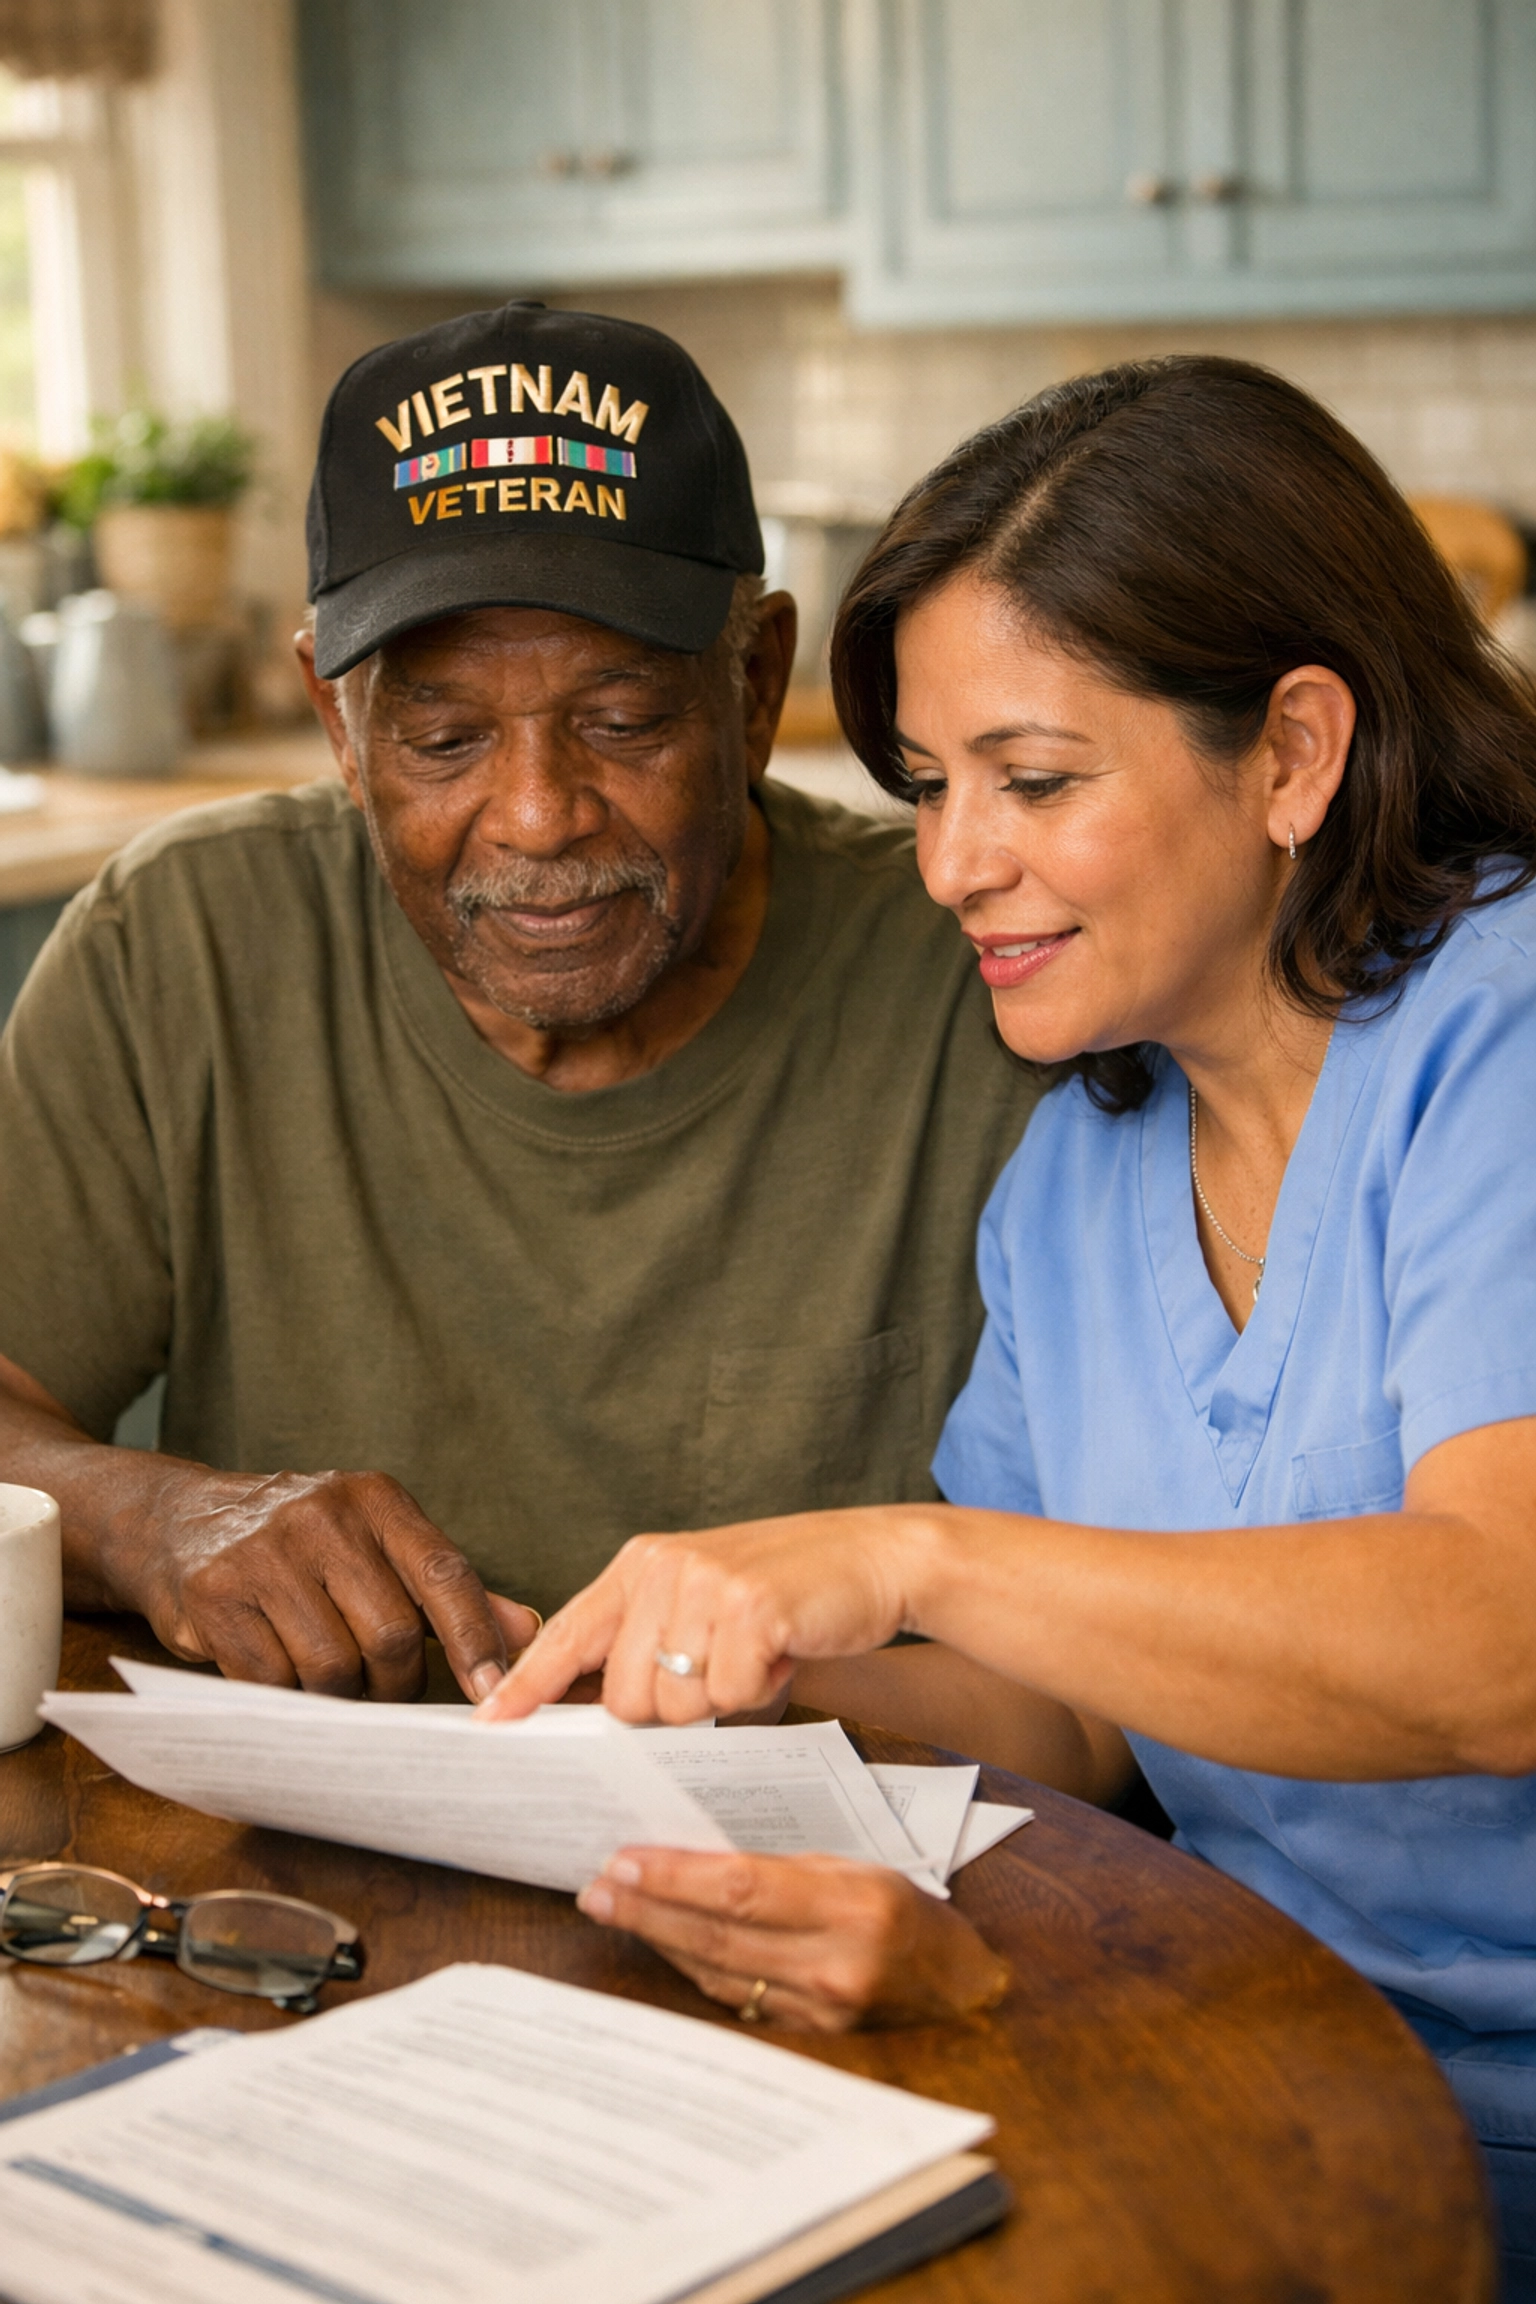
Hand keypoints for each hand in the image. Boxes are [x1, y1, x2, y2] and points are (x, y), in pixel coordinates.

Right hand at [101, 1463, 539, 1701]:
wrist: (178, 1521)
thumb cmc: (299, 1544)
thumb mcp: (375, 1543)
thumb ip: (445, 1588)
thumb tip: (523, 1631)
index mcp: (377, 1500)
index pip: (445, 1574)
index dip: (475, 1640)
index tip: (495, 1692)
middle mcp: (324, 1516)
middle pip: (392, 1636)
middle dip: (396, 1685)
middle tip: (384, 1693)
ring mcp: (265, 1553)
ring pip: (334, 1667)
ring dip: (340, 1696)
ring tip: (329, 1681)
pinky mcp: (216, 1595)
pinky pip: (272, 1680)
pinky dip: (285, 1694)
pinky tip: (277, 1673)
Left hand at [482, 1507, 933, 1723]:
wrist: (873, 1555)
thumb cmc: (786, 1591)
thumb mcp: (702, 1598)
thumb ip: (648, 1637)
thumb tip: (602, 1709)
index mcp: (641, 1564)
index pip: (568, 1632)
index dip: (529, 1683)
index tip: (491, 1722)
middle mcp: (662, 1568)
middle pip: (625, 1700)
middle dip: (674, 1708)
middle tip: (722, 1667)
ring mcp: (704, 1586)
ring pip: (674, 1707)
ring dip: (721, 1699)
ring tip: (755, 1652)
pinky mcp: (749, 1609)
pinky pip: (729, 1697)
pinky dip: (761, 1690)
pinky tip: (781, 1651)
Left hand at [576, 1847, 1009, 2032]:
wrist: (963, 1991)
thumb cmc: (908, 1914)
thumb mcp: (858, 1868)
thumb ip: (784, 1868)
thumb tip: (699, 1859)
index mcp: (854, 1907)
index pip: (743, 1889)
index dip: (676, 1877)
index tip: (626, 1860)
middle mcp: (834, 1965)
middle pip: (718, 1936)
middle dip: (648, 1910)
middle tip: (597, 1887)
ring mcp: (819, 2013)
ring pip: (717, 1971)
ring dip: (658, 1938)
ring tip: (613, 1907)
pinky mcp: (806, 2040)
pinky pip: (734, 1998)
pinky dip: (691, 1967)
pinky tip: (660, 1942)